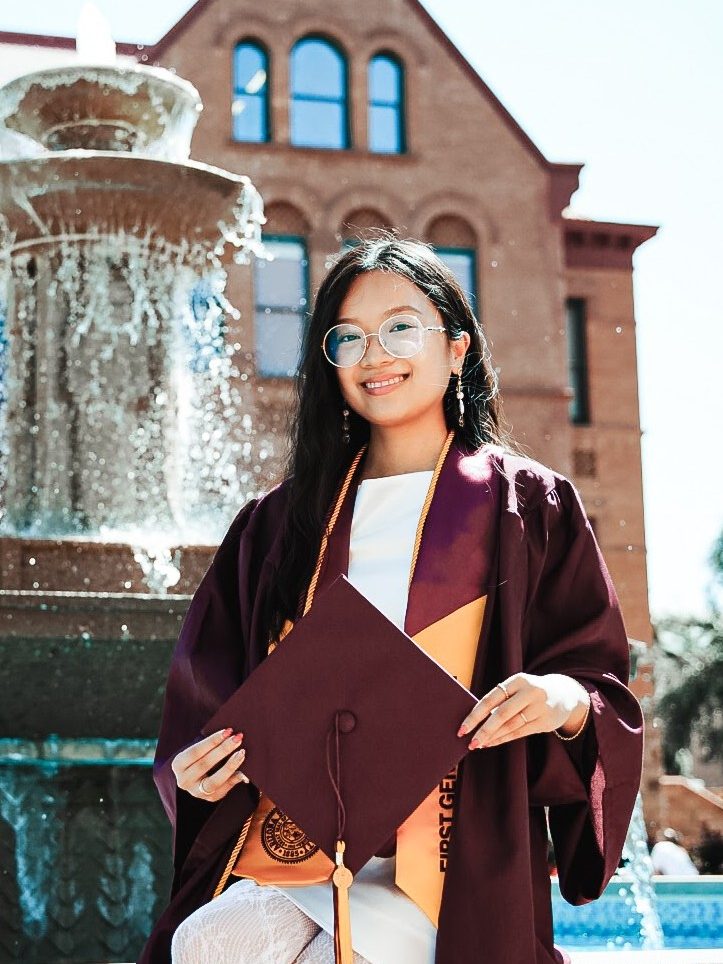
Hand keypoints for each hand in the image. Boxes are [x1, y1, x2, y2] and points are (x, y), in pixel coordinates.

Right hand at [171, 727, 248, 800]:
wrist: (196, 776)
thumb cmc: (200, 755)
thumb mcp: (198, 749)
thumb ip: (210, 743)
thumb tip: (229, 734)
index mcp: (178, 765)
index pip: (195, 751)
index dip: (212, 741)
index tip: (228, 731)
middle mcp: (184, 780)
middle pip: (204, 765)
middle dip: (223, 750)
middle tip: (237, 739)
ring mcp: (196, 792)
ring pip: (214, 781)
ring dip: (230, 766)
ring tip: (241, 753)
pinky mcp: (210, 798)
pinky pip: (225, 789)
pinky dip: (235, 778)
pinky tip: (245, 770)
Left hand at [458, 673, 590, 748]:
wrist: (565, 694)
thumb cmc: (532, 691)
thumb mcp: (519, 688)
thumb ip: (501, 699)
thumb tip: (476, 718)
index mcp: (518, 680)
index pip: (491, 698)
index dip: (475, 714)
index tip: (462, 727)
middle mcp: (529, 692)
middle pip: (501, 714)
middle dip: (483, 729)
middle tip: (469, 741)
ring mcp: (539, 708)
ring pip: (510, 725)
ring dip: (492, 736)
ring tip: (478, 744)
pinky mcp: (545, 722)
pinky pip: (520, 732)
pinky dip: (504, 738)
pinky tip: (492, 743)